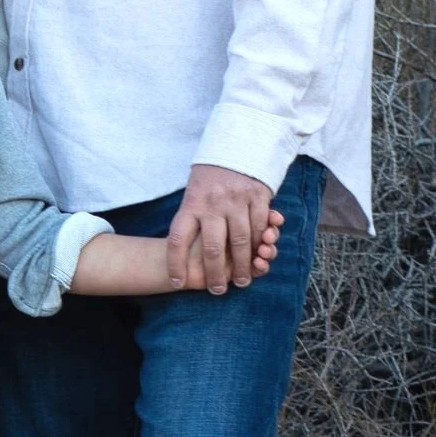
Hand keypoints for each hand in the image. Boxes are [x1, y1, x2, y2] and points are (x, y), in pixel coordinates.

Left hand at [167, 165, 275, 293]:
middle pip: (212, 248)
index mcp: (191, 204)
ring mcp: (236, 201)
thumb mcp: (193, 193)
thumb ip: (191, 218)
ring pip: (240, 242)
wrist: (238, 145)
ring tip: (240, 281)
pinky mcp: (258, 197)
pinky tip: (258, 257)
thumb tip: (178, 249)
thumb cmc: (211, 177)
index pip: (178, 239)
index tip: (176, 282)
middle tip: (217, 291)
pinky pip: (259, 227)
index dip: (175, 263)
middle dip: (214, 273)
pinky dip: (260, 244)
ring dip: (241, 266)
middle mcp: (212, 205)